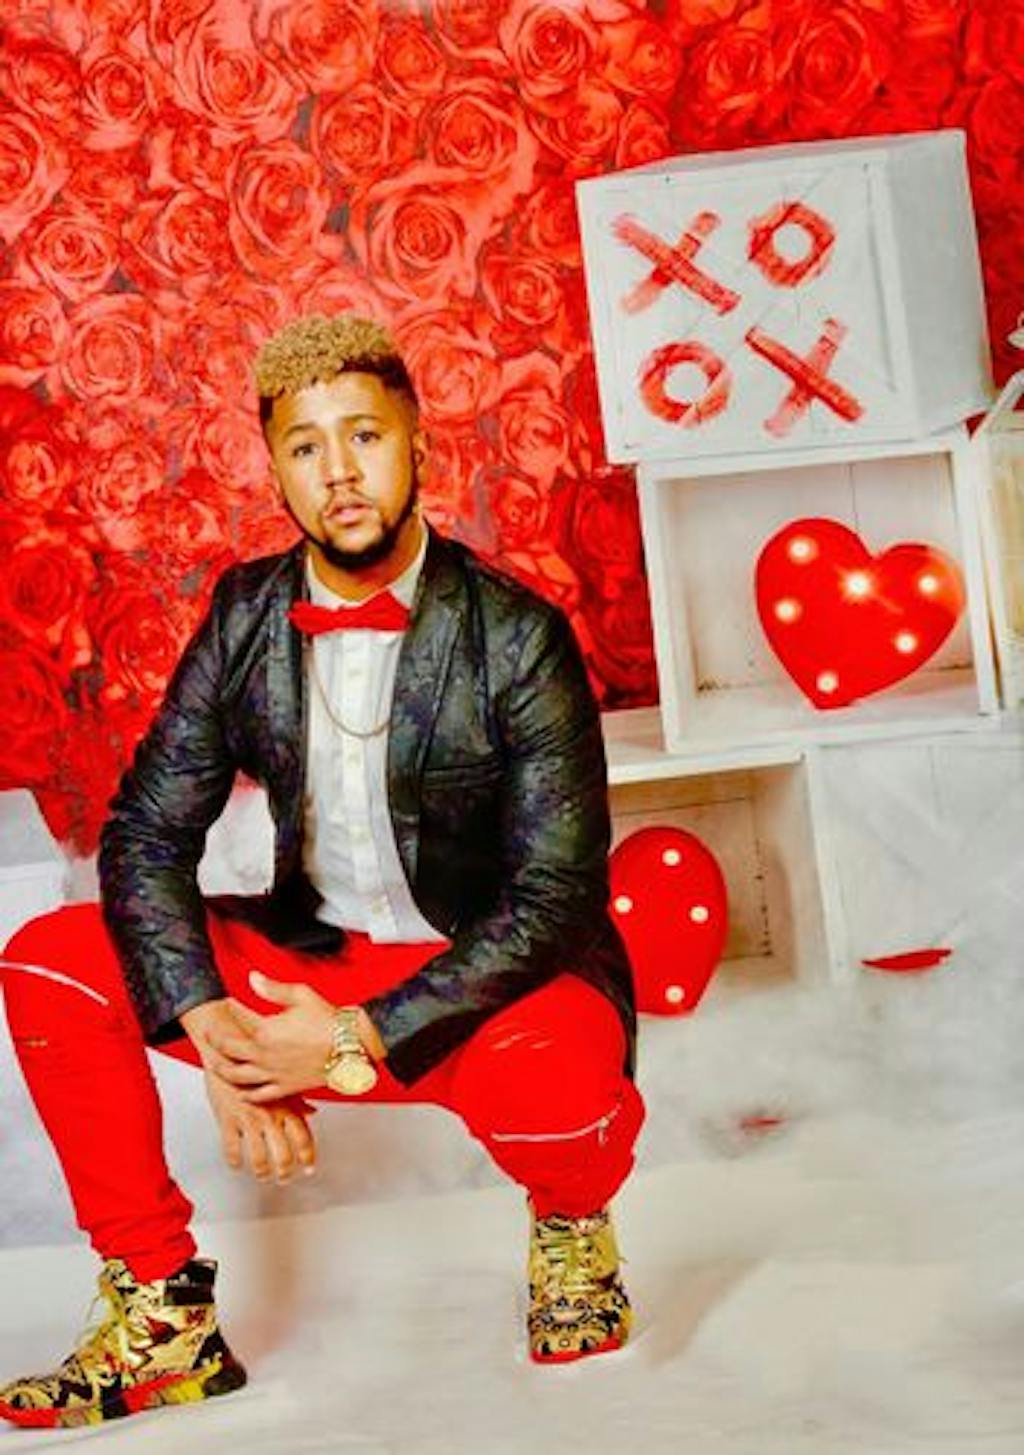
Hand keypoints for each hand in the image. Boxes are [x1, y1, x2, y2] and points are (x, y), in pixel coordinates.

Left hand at [199, 972, 382, 1102]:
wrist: (352, 1047)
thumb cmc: (331, 1023)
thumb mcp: (301, 995)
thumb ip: (272, 988)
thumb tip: (253, 979)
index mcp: (266, 1032)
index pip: (237, 1019)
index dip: (228, 1009)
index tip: (226, 1002)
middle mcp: (264, 1056)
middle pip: (227, 1052)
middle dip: (214, 1041)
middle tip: (209, 1034)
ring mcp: (274, 1074)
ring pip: (237, 1077)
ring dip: (222, 1070)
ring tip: (215, 1064)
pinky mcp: (286, 1087)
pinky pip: (259, 1095)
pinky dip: (246, 1094)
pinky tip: (242, 1092)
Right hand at [203, 1068, 316, 1183]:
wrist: (227, 1052)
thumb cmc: (256, 1065)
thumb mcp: (281, 1081)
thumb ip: (298, 1101)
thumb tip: (313, 1112)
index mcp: (286, 1106)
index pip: (303, 1138)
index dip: (308, 1157)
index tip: (309, 1168)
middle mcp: (270, 1115)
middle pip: (284, 1155)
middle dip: (286, 1172)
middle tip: (285, 1178)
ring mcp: (248, 1120)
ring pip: (259, 1158)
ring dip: (263, 1172)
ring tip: (264, 1176)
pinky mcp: (228, 1120)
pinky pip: (232, 1149)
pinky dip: (235, 1162)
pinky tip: (237, 1165)